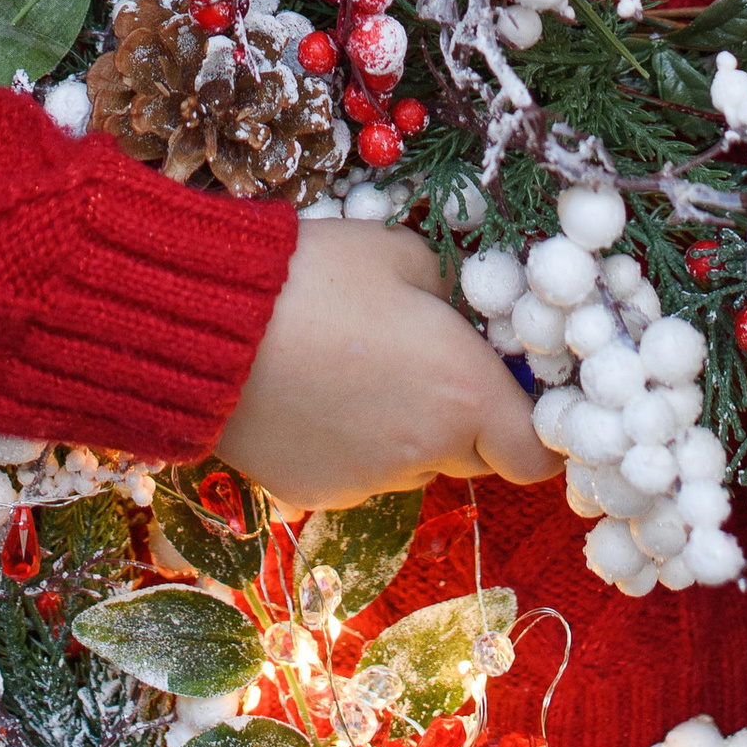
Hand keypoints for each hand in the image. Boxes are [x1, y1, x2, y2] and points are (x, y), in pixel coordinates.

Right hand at [214, 220, 561, 509]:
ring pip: (410, 464)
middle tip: (422, 358)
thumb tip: (452, 315)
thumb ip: (447, 292)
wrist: (209, 327)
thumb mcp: (401, 253)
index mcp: (463, 392)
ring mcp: (366, 482)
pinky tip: (306, 392)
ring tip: (347, 365)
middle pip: (473, 455)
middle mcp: (425, 452)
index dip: (536, 428)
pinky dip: (345, 442)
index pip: (536, 454)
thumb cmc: (316, 276)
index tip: (516, 392)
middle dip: (463, 416)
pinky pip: (352, 472)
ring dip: (401, 428)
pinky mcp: (311, 494)